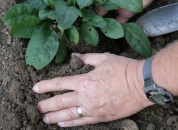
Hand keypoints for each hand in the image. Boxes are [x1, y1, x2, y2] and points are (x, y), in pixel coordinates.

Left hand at [33, 53, 152, 126]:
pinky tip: (62, 125)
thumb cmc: (123, 69)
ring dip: (55, 117)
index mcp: (85, 80)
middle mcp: (85, 96)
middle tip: (37, 108)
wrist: (142, 84)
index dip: (45, 86)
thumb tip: (76, 56)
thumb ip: (87, 58)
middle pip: (60, 102)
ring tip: (45, 119)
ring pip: (69, 115)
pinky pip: (82, 122)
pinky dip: (71, 124)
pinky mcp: (101, 117)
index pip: (59, 83)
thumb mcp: (103, 58)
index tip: (35, 88)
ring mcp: (93, 109)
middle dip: (46, 105)